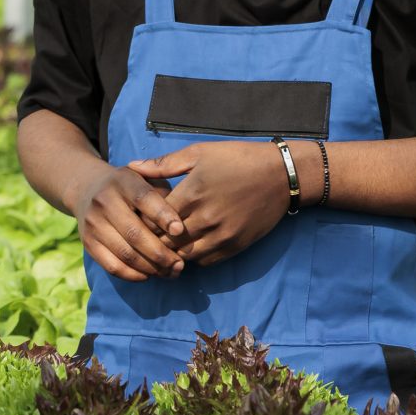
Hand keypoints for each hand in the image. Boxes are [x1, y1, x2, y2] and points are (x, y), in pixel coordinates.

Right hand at [72, 165, 187, 282]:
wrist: (88, 189)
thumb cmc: (131, 187)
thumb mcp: (148, 178)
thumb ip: (165, 196)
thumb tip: (179, 230)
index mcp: (122, 181)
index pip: (144, 199)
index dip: (163, 216)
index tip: (180, 231)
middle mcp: (103, 201)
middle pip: (135, 234)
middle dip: (161, 253)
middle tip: (180, 264)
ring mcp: (93, 223)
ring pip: (125, 254)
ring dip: (151, 268)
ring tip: (170, 272)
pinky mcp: (88, 242)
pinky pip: (112, 266)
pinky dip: (134, 275)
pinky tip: (149, 274)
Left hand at [128, 141, 292, 266]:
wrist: (282, 175)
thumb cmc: (238, 159)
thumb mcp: (199, 153)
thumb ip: (163, 164)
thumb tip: (132, 167)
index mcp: (191, 195)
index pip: (154, 221)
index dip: (143, 222)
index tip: (140, 218)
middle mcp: (204, 219)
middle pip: (166, 242)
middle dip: (155, 241)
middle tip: (149, 235)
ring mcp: (221, 235)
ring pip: (184, 256)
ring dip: (174, 252)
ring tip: (168, 243)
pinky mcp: (235, 245)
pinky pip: (206, 261)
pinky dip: (194, 257)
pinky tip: (191, 246)